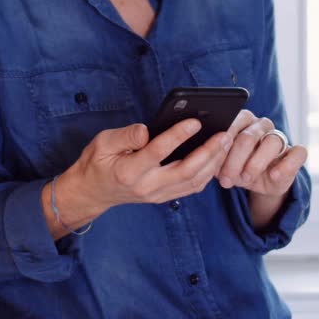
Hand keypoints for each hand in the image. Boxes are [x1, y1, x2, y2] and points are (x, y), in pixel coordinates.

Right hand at [59, 119, 232, 215]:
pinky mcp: (163, 197)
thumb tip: (146, 130)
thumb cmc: (97, 162)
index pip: (158, 151)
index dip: (178, 135)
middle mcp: (146, 186)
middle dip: (208, 152)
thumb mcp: (102, 142)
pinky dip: (207, 173)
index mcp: (129, 170)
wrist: (92, 192)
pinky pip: (191, 188)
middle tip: (224, 134)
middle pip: (185, 171)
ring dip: (212, 163)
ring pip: (193, 182)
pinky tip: (216, 157)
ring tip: (225, 142)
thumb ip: (124, 136)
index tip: (195, 121)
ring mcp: (157, 195)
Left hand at [215, 110, 307, 196]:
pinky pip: (298, 152)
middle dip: (235, 160)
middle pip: (249, 137)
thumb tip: (207, 150)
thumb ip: (215, 153)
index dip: (225, 137)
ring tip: (245, 180)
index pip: (235, 120)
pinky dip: (286, 165)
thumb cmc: (236, 166)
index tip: (215, 153)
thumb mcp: (221, 162)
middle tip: (226, 179)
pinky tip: (273, 175)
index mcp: (243, 120)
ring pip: (272, 143)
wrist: (257, 184)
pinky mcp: (295, 153)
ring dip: (256, 164)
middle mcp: (262, 125)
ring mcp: (280, 137)